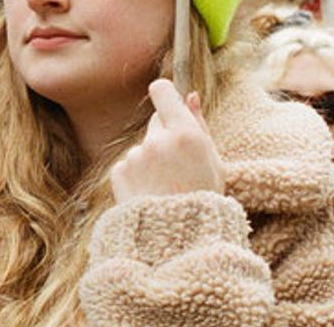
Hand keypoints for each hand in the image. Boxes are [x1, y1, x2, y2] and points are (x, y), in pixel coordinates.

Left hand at [110, 79, 224, 202]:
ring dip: (151, 160)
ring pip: (142, 148)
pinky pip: (128, 165)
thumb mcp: (214, 163)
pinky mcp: (119, 173)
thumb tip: (191, 95)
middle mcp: (157, 140)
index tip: (169, 104)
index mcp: (185, 133)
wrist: (178, 242)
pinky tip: (150, 194)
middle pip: (155, 123)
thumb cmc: (205, 201)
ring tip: (165, 187)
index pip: (161, 90)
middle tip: (178, 166)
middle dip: (164, 137)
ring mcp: (135, 157)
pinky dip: (136, 177)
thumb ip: (200, 125)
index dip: (165, 95)